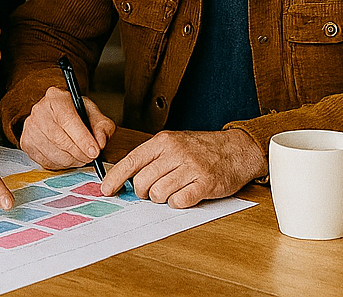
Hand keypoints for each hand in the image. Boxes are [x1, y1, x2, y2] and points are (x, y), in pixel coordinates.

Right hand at [18, 86, 114, 169]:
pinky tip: (68, 158)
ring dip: (71, 161)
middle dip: (78, 152)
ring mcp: (30, 127)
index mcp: (56, 97)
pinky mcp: (26, 143)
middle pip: (59, 138)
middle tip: (90, 158)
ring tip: (81, 158)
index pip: (68, 120)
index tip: (94, 151)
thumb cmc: (78, 116)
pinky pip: (44, 161)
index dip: (82, 138)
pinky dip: (60, 164)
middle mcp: (39, 110)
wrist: (60, 118)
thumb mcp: (95, 116)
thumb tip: (100, 143)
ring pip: (52, 152)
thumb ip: (103, 128)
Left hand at [99, 129, 265, 207]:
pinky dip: (179, 203)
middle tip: (153, 190)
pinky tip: (186, 194)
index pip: (131, 161)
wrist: (236, 149)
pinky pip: (180, 202)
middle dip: (144, 193)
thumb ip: (151, 158)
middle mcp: (176, 152)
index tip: (106, 190)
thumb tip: (124, 179)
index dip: (115, 178)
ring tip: (175, 189)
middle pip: (142, 183)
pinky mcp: (205, 184)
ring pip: (159, 194)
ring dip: (163, 198)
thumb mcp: (173, 143)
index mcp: (164, 141)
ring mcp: (191, 167)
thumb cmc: (201, 149)